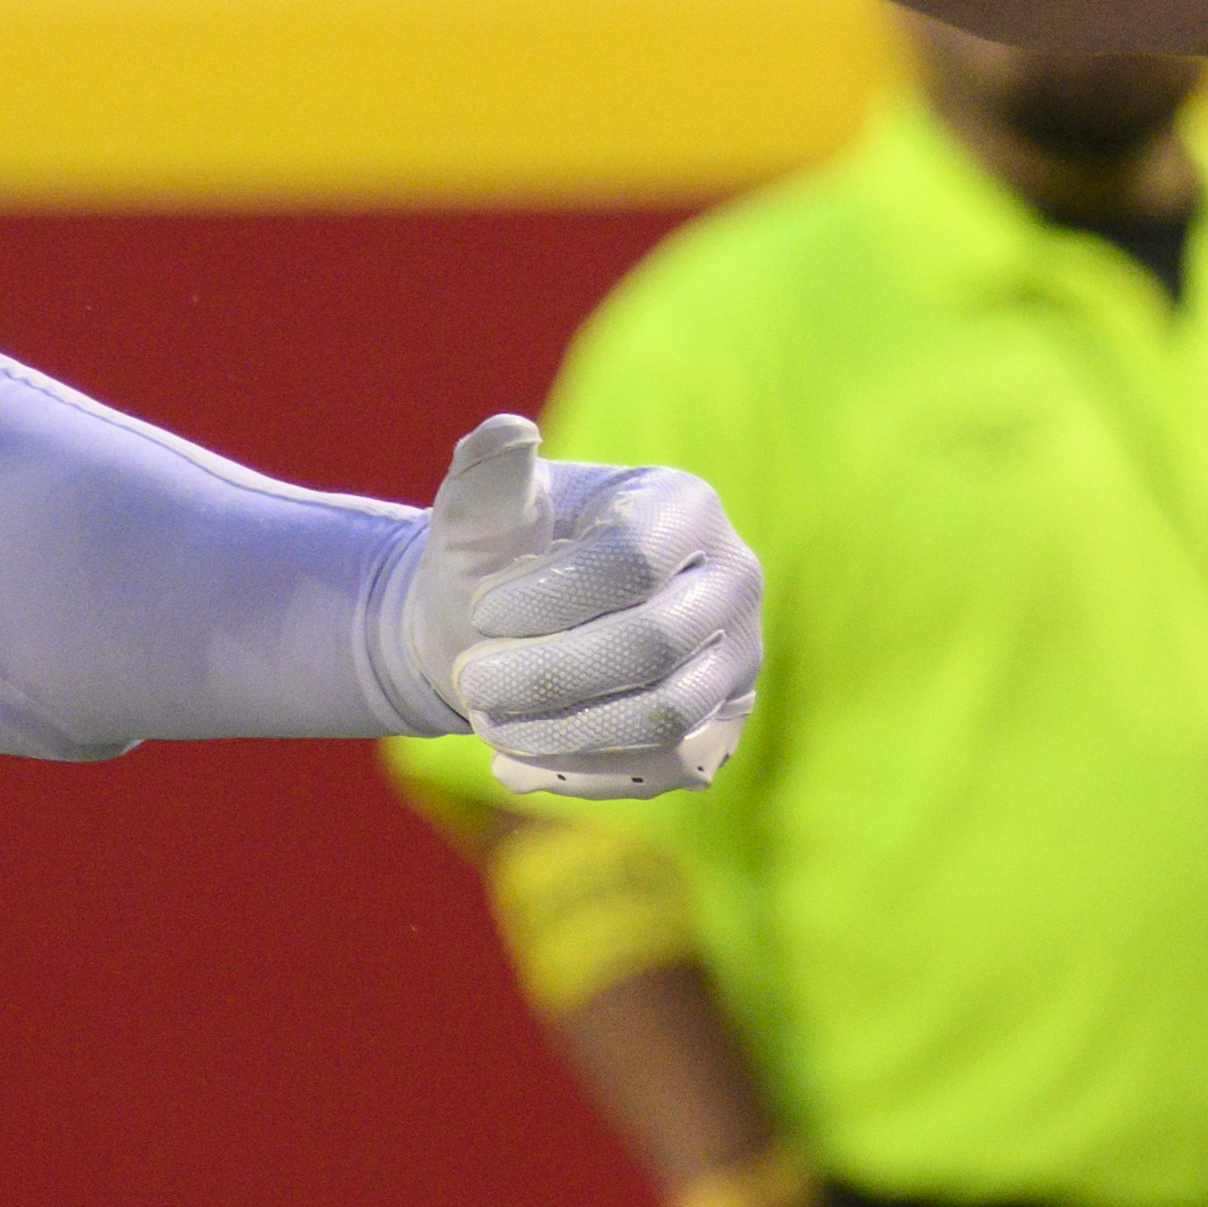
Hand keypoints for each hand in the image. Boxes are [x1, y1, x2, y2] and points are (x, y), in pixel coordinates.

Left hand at [396, 412, 763, 797]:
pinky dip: (583, 773)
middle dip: (547, 676)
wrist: (510, 634)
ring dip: (561, 732)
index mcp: (686, 506)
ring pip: (664, 715)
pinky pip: (664, 767)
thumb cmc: (498, 559)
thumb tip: (506, 433)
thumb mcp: (481, 513)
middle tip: (470, 686)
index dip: (551, 600)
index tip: (481, 615)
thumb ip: (488, 476)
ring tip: (487, 724)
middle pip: (652, 646)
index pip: (633, 563)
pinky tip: (515, 763)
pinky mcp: (722, 721)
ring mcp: (738, 655)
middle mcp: (733, 578)